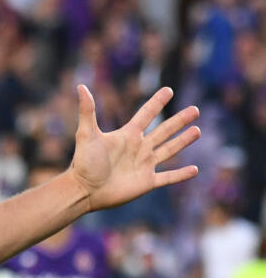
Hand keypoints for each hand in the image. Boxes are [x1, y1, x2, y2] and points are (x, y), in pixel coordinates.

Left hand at [68, 85, 200, 212]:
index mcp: (127, 135)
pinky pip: (168, 178)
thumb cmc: (83, 163)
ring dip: (183, 141)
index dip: (156, 102)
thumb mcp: (86, 134)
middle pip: (164, 130)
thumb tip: (80, 86)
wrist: (83, 191)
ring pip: (169, 150)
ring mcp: (144, 165)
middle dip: (179, 120)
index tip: (168, 90)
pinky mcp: (146, 182)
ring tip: (197, 131)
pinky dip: (181, 175)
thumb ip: (87, 111)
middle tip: (195, 110)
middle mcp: (138, 148)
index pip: (146, 114)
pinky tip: (195, 170)